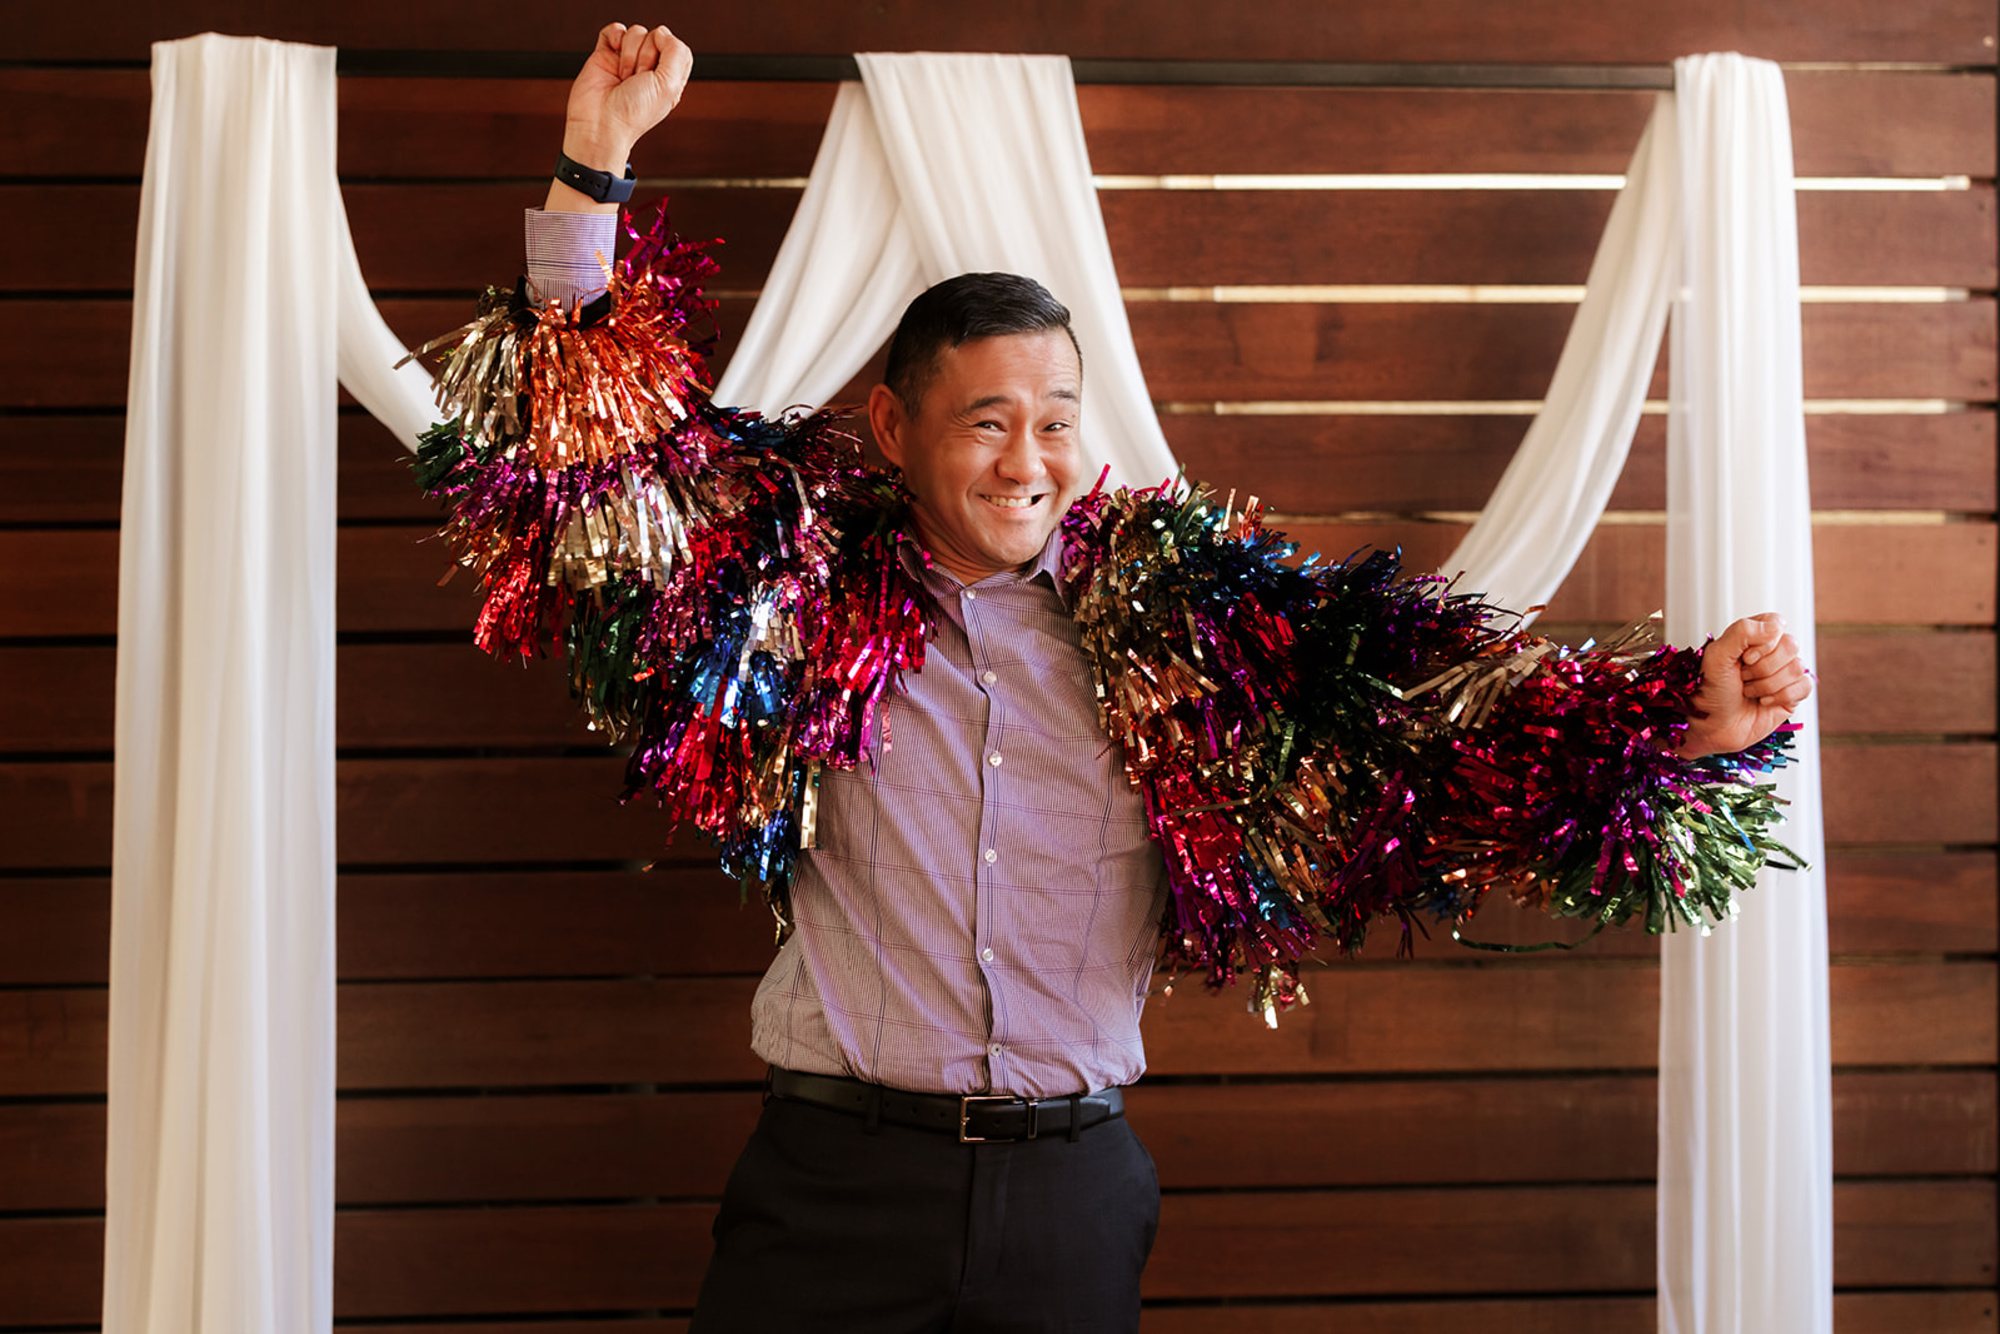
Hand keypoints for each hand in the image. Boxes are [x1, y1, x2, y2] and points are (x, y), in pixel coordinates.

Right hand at [547, 22, 693, 212]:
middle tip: (637, 80)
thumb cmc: (633, 114)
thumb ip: (676, 52)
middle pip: (655, 37)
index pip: (676, 48)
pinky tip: (613, 52)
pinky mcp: (605, 55)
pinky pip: (614, 30)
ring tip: (623, 76)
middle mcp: (648, 69)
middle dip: (646, 57)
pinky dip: (614, 35)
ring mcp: (626, 61)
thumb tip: (662, 33)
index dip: (668, 52)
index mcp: (668, 78)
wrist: (600, 124)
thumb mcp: (670, 85)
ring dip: (629, 54)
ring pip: (635, 32)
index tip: (658, 71)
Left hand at [1677, 612, 1813, 758]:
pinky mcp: (1793, 694)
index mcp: (1753, 637)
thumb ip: (1742, 632)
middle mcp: (1771, 653)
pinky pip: (1805, 686)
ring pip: (1797, 667)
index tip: (1744, 658)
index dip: (1764, 642)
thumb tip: (1776, 627)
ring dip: (1767, 684)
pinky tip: (1763, 702)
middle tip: (1742, 678)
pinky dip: (1782, 696)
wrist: (1711, 726)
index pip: (1776, 624)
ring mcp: (1783, 673)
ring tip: (1748, 691)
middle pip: (1791, 645)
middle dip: (1762, 667)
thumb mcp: (1716, 656)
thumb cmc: (1709, 690)